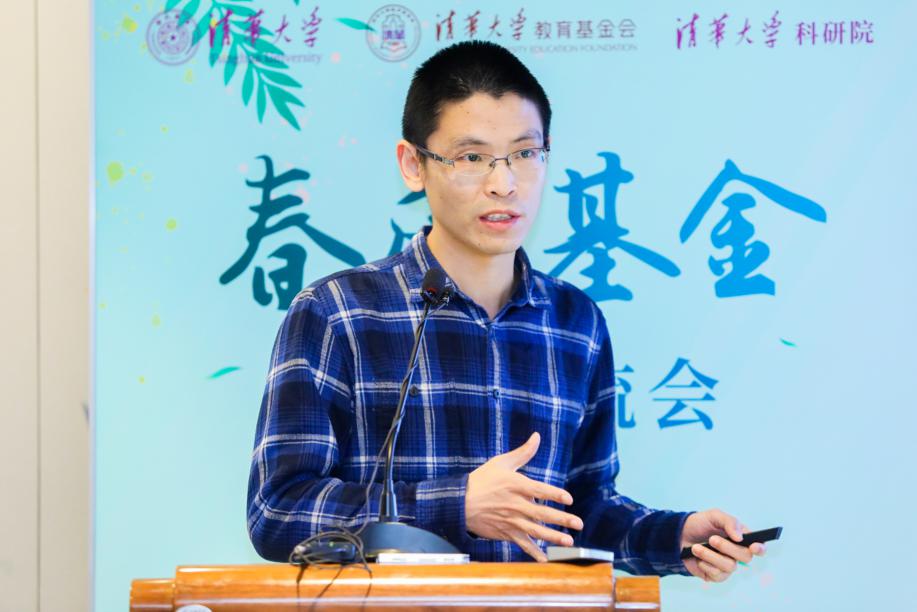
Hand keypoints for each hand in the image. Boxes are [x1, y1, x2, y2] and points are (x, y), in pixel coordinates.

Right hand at [465, 432, 583, 560]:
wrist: (460, 502)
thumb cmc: (482, 480)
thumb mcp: (501, 463)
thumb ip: (523, 452)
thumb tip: (537, 436)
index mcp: (516, 486)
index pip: (539, 490)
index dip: (555, 495)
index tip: (569, 499)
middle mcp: (515, 504)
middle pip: (541, 513)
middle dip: (562, 519)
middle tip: (578, 524)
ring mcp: (510, 520)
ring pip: (535, 531)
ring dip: (552, 537)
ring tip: (569, 541)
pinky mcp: (505, 533)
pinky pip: (522, 544)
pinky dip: (533, 552)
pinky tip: (545, 559)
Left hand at [681, 509, 766, 582]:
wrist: (679, 535)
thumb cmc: (700, 524)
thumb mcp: (714, 516)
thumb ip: (729, 522)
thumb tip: (740, 537)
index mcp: (741, 538)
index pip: (759, 546)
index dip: (760, 548)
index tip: (753, 546)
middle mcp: (737, 553)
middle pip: (746, 557)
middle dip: (728, 548)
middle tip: (712, 539)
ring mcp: (728, 565)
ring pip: (730, 566)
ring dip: (711, 555)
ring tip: (696, 547)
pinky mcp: (716, 575)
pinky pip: (717, 575)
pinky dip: (705, 564)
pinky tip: (698, 558)